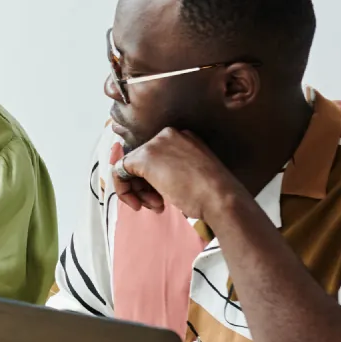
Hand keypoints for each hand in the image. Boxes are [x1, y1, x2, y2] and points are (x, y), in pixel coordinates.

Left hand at [111, 128, 246, 219]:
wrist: (220, 197)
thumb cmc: (212, 193)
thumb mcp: (194, 173)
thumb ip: (173, 169)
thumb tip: (152, 180)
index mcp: (182, 136)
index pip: (155, 155)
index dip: (154, 180)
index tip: (161, 196)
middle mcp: (167, 135)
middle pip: (142, 161)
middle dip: (145, 186)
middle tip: (155, 205)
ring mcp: (155, 145)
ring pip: (131, 167)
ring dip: (139, 191)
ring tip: (156, 206)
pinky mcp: (143, 158)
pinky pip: (119, 171)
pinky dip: (124, 190)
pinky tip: (137, 204)